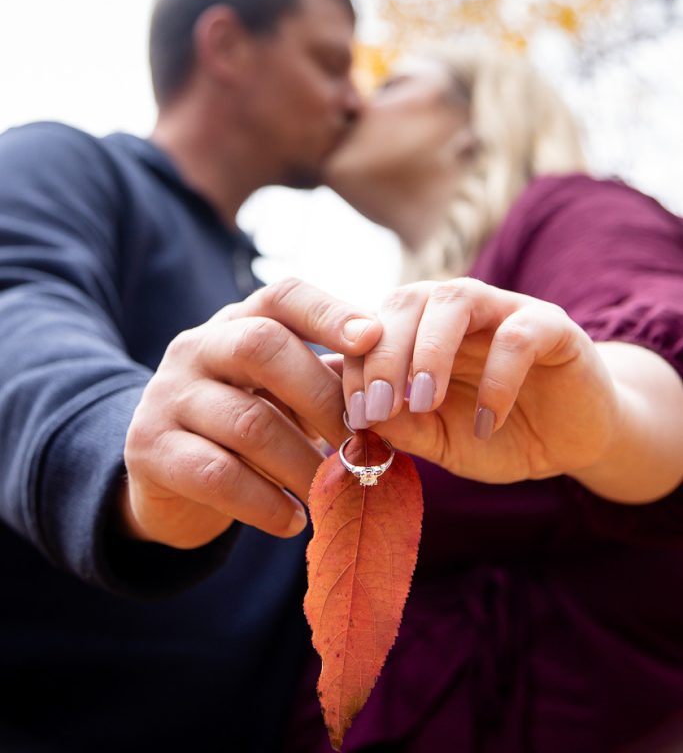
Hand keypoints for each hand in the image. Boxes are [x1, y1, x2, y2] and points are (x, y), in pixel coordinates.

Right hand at [120, 279, 381, 548]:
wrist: (166, 475)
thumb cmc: (246, 425)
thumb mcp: (281, 393)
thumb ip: (328, 383)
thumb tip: (400, 394)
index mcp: (237, 322)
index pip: (282, 296)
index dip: (328, 312)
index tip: (374, 337)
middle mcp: (197, 347)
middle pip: (263, 348)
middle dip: (322, 397)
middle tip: (364, 441)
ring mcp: (168, 395)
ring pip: (247, 421)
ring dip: (303, 462)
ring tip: (336, 489)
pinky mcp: (149, 449)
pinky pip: (217, 475)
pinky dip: (265, 502)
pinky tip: (294, 519)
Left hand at [342, 278, 620, 485]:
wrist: (569, 443)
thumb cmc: (494, 434)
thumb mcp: (441, 440)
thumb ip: (404, 427)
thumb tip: (362, 416)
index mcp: (421, 329)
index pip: (375, 323)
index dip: (357, 363)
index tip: (356, 412)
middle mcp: (458, 309)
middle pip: (409, 300)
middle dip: (386, 353)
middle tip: (381, 406)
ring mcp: (505, 309)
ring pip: (457, 298)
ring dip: (431, 349)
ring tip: (424, 400)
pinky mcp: (552, 325)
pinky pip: (517, 336)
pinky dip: (496, 379)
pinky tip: (486, 422)